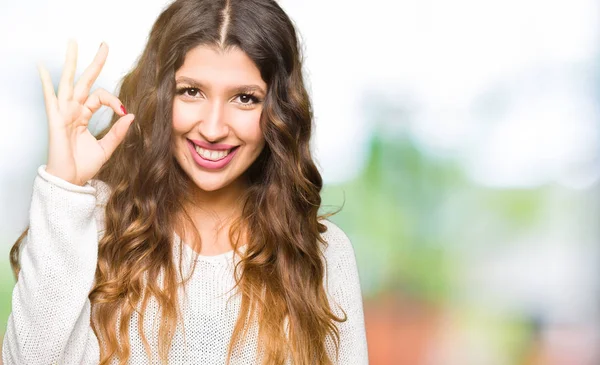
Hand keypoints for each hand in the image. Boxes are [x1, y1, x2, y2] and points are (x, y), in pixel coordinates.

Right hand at [40, 40, 134, 185]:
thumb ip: (118, 132)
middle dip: (94, 62)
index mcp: (84, 116)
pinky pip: (50, 98)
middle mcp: (73, 110)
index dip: (113, 100)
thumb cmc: (84, 166)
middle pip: (84, 80)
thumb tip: (130, 116)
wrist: (71, 181)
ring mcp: (63, 113)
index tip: (123, 110)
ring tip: (73, 42)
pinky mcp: (56, 120)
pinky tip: (41, 67)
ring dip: (71, 62)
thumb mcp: (106, 148)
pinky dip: (46, 83)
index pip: (100, 97)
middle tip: (104, 44)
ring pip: (68, 82)